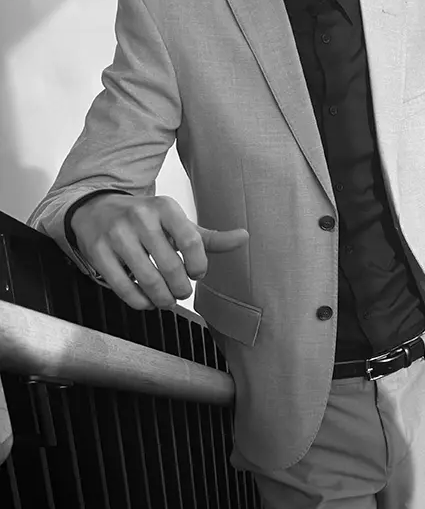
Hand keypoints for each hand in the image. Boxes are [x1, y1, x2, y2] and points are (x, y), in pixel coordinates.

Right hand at [70, 193, 248, 311]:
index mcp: (165, 207)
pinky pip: (123, 287)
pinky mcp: (98, 252)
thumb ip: (209, 238)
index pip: (193, 242)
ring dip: (163, 299)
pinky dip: (140, 302)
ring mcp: (117, 234)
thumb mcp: (177, 224)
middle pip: (171, 267)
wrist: (95, 210)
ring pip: (149, 280)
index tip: (197, 274)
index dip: (199, 266)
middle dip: (181, 289)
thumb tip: (244, 237)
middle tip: (182, 292)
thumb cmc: (144, 221)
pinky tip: (146, 300)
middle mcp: (140, 217)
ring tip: (167, 300)